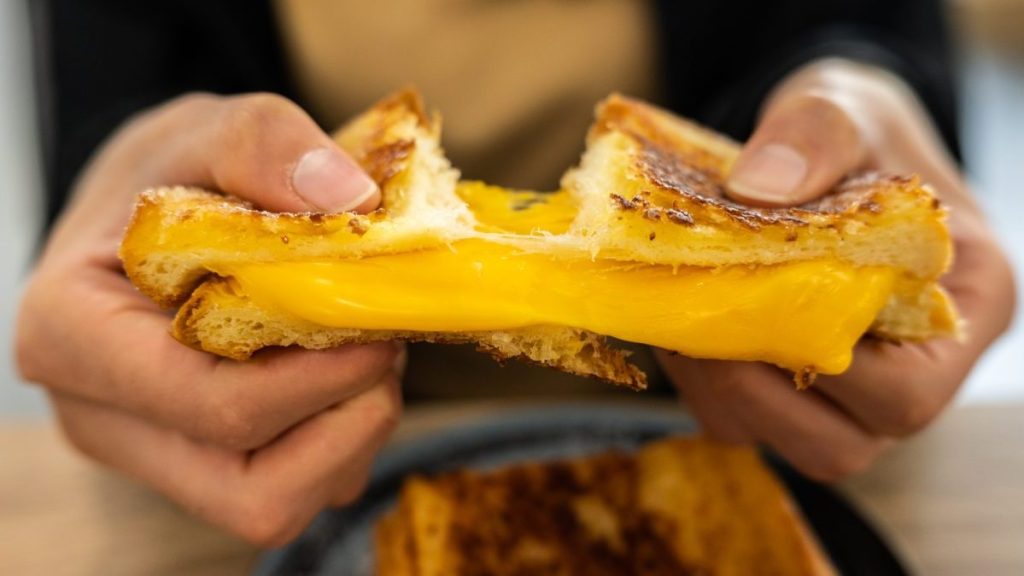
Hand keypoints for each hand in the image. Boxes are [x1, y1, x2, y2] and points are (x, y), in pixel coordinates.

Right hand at [16, 93, 401, 545]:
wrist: (149, 212)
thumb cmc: (166, 175)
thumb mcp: (203, 128)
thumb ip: (263, 143)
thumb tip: (349, 201)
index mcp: (72, 337)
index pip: (209, 406)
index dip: (316, 380)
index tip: (377, 329)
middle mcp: (103, 417)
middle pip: (253, 487)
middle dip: (347, 418)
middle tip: (382, 341)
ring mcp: (154, 453)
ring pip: (278, 504)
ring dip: (352, 433)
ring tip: (364, 350)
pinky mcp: (202, 466)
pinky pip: (292, 489)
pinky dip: (342, 440)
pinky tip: (342, 370)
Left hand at [658, 59, 1015, 480]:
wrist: (827, 147)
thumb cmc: (857, 131)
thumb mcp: (844, 105)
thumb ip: (815, 133)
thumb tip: (757, 188)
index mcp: (966, 307)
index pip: (907, 390)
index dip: (821, 366)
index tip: (754, 300)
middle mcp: (918, 370)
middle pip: (840, 444)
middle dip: (751, 389)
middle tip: (696, 316)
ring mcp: (854, 392)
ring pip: (782, 442)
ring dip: (716, 391)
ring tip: (681, 315)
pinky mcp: (798, 391)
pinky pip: (741, 420)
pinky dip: (700, 384)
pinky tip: (679, 321)